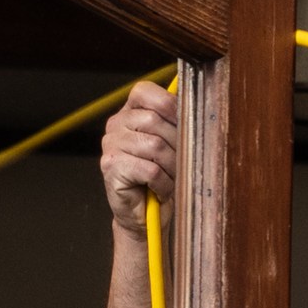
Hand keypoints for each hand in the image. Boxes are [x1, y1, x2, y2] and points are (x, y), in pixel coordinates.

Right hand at [101, 80, 177, 238]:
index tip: (185, 122)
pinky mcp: (111, 167)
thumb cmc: (160, 179)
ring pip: (155, 146)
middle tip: (181, 165)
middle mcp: (115, 124)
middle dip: (177, 145)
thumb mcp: (171, 146)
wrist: (143, 216)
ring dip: (171, 168)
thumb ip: (176, 123)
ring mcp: (111, 145)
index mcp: (129, 113)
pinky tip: (160, 191)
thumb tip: (196, 105)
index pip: (145, 92)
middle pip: (155, 120)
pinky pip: (150, 170)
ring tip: (171, 180)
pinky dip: (163, 184)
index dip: (169, 104)